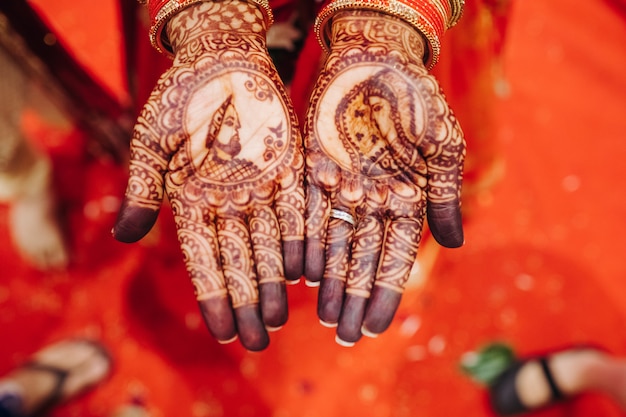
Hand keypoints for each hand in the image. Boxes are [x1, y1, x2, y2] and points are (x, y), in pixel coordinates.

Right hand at [113, 1, 304, 350]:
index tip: (221, 331)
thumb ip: (143, 188)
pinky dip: (300, 240)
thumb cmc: (181, 97)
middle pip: (240, 260)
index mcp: (194, 200)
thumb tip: (123, 235)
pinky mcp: (290, 169)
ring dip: (274, 282)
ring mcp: (261, 188)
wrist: (222, 58)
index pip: (204, 258)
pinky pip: (296, 211)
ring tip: (280, 319)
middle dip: (247, 301)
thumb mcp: (153, 141)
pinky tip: (304, 272)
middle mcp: (229, 202)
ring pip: (269, 244)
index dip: (213, 295)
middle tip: (257, 340)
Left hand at [304, 10, 464, 345]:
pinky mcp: (314, 172)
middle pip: (363, 260)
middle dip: (355, 299)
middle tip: (345, 336)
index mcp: (406, 198)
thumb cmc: (415, 96)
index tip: (378, 327)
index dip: (387, 292)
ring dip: (331, 282)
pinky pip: (309, 216)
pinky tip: (303, 275)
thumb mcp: (441, 144)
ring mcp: (343, 189)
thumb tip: (456, 244)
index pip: (396, 256)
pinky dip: (307, 245)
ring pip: (335, 245)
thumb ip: (444, 194)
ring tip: (325, 318)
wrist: (374, 56)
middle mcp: (373, 201)